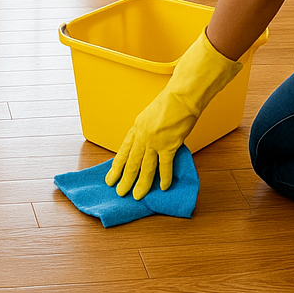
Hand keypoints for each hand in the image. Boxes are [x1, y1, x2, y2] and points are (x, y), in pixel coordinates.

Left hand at [105, 30, 241, 200]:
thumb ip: (147, 131)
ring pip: (145, 167)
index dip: (117, 166)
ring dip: (141, 184)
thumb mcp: (151, 116)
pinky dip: (164, 178)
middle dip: (125, 179)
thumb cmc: (170, 103)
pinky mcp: (169, 145)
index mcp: (137, 127)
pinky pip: (165, 166)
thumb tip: (148, 147)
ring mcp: (155, 141)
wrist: (182, 96)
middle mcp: (142, 136)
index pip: (124, 151)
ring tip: (137, 196)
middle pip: (132, 162)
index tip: (111, 177)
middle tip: (119, 192)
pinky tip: (163, 187)